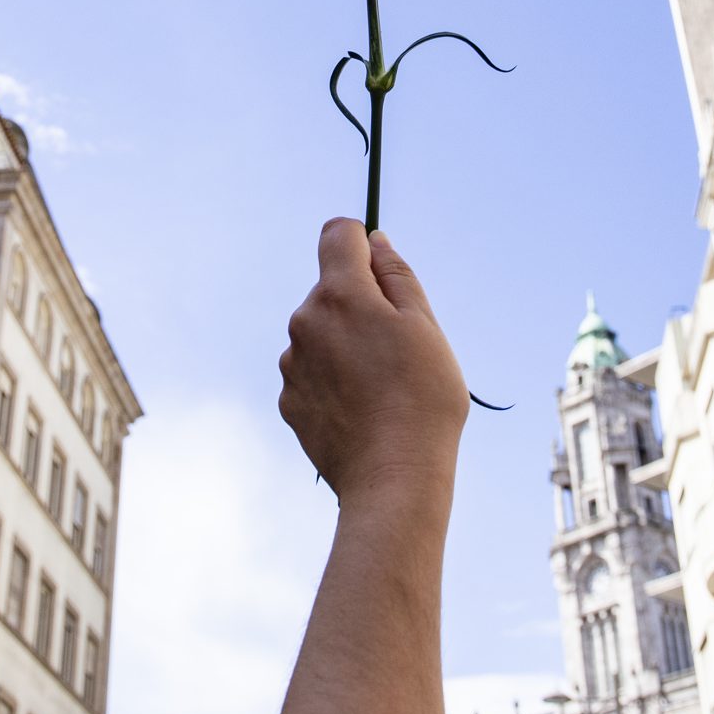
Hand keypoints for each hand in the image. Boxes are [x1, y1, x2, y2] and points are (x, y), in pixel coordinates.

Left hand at [279, 219, 469, 509]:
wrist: (393, 478)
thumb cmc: (422, 399)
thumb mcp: (424, 327)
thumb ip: (396, 276)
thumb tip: (375, 242)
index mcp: (340, 295)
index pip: (337, 234)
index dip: (362, 242)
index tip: (383, 269)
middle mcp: (305, 322)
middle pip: (332, 289)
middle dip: (362, 304)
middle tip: (399, 348)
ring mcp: (292, 364)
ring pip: (322, 333)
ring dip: (346, 344)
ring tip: (382, 387)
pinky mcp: (288, 400)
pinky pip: (312, 372)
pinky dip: (334, 380)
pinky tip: (362, 410)